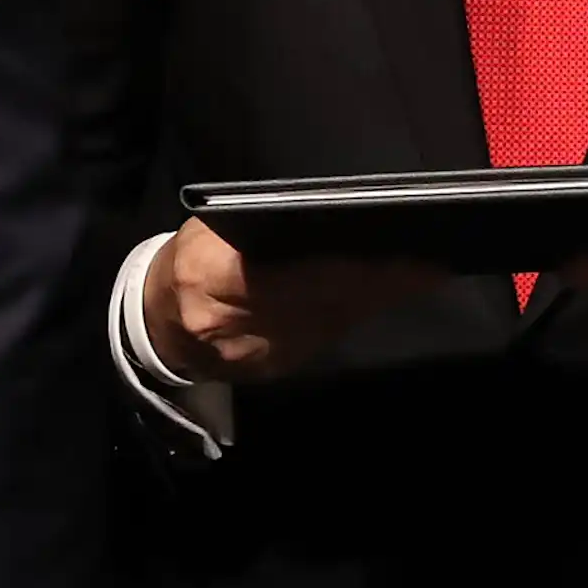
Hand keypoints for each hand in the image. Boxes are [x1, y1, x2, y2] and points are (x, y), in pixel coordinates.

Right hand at [144, 217, 441, 385]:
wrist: (158, 326)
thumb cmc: (191, 260)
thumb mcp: (210, 232)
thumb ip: (259, 227)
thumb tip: (332, 217)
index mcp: (211, 277)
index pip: (295, 275)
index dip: (351, 268)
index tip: (398, 254)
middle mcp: (235, 325)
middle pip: (323, 302)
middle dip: (380, 283)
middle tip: (429, 263)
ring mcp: (257, 356)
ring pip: (333, 322)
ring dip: (377, 298)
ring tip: (419, 274)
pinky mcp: (275, 370)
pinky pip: (327, 337)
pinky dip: (357, 314)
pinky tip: (383, 294)